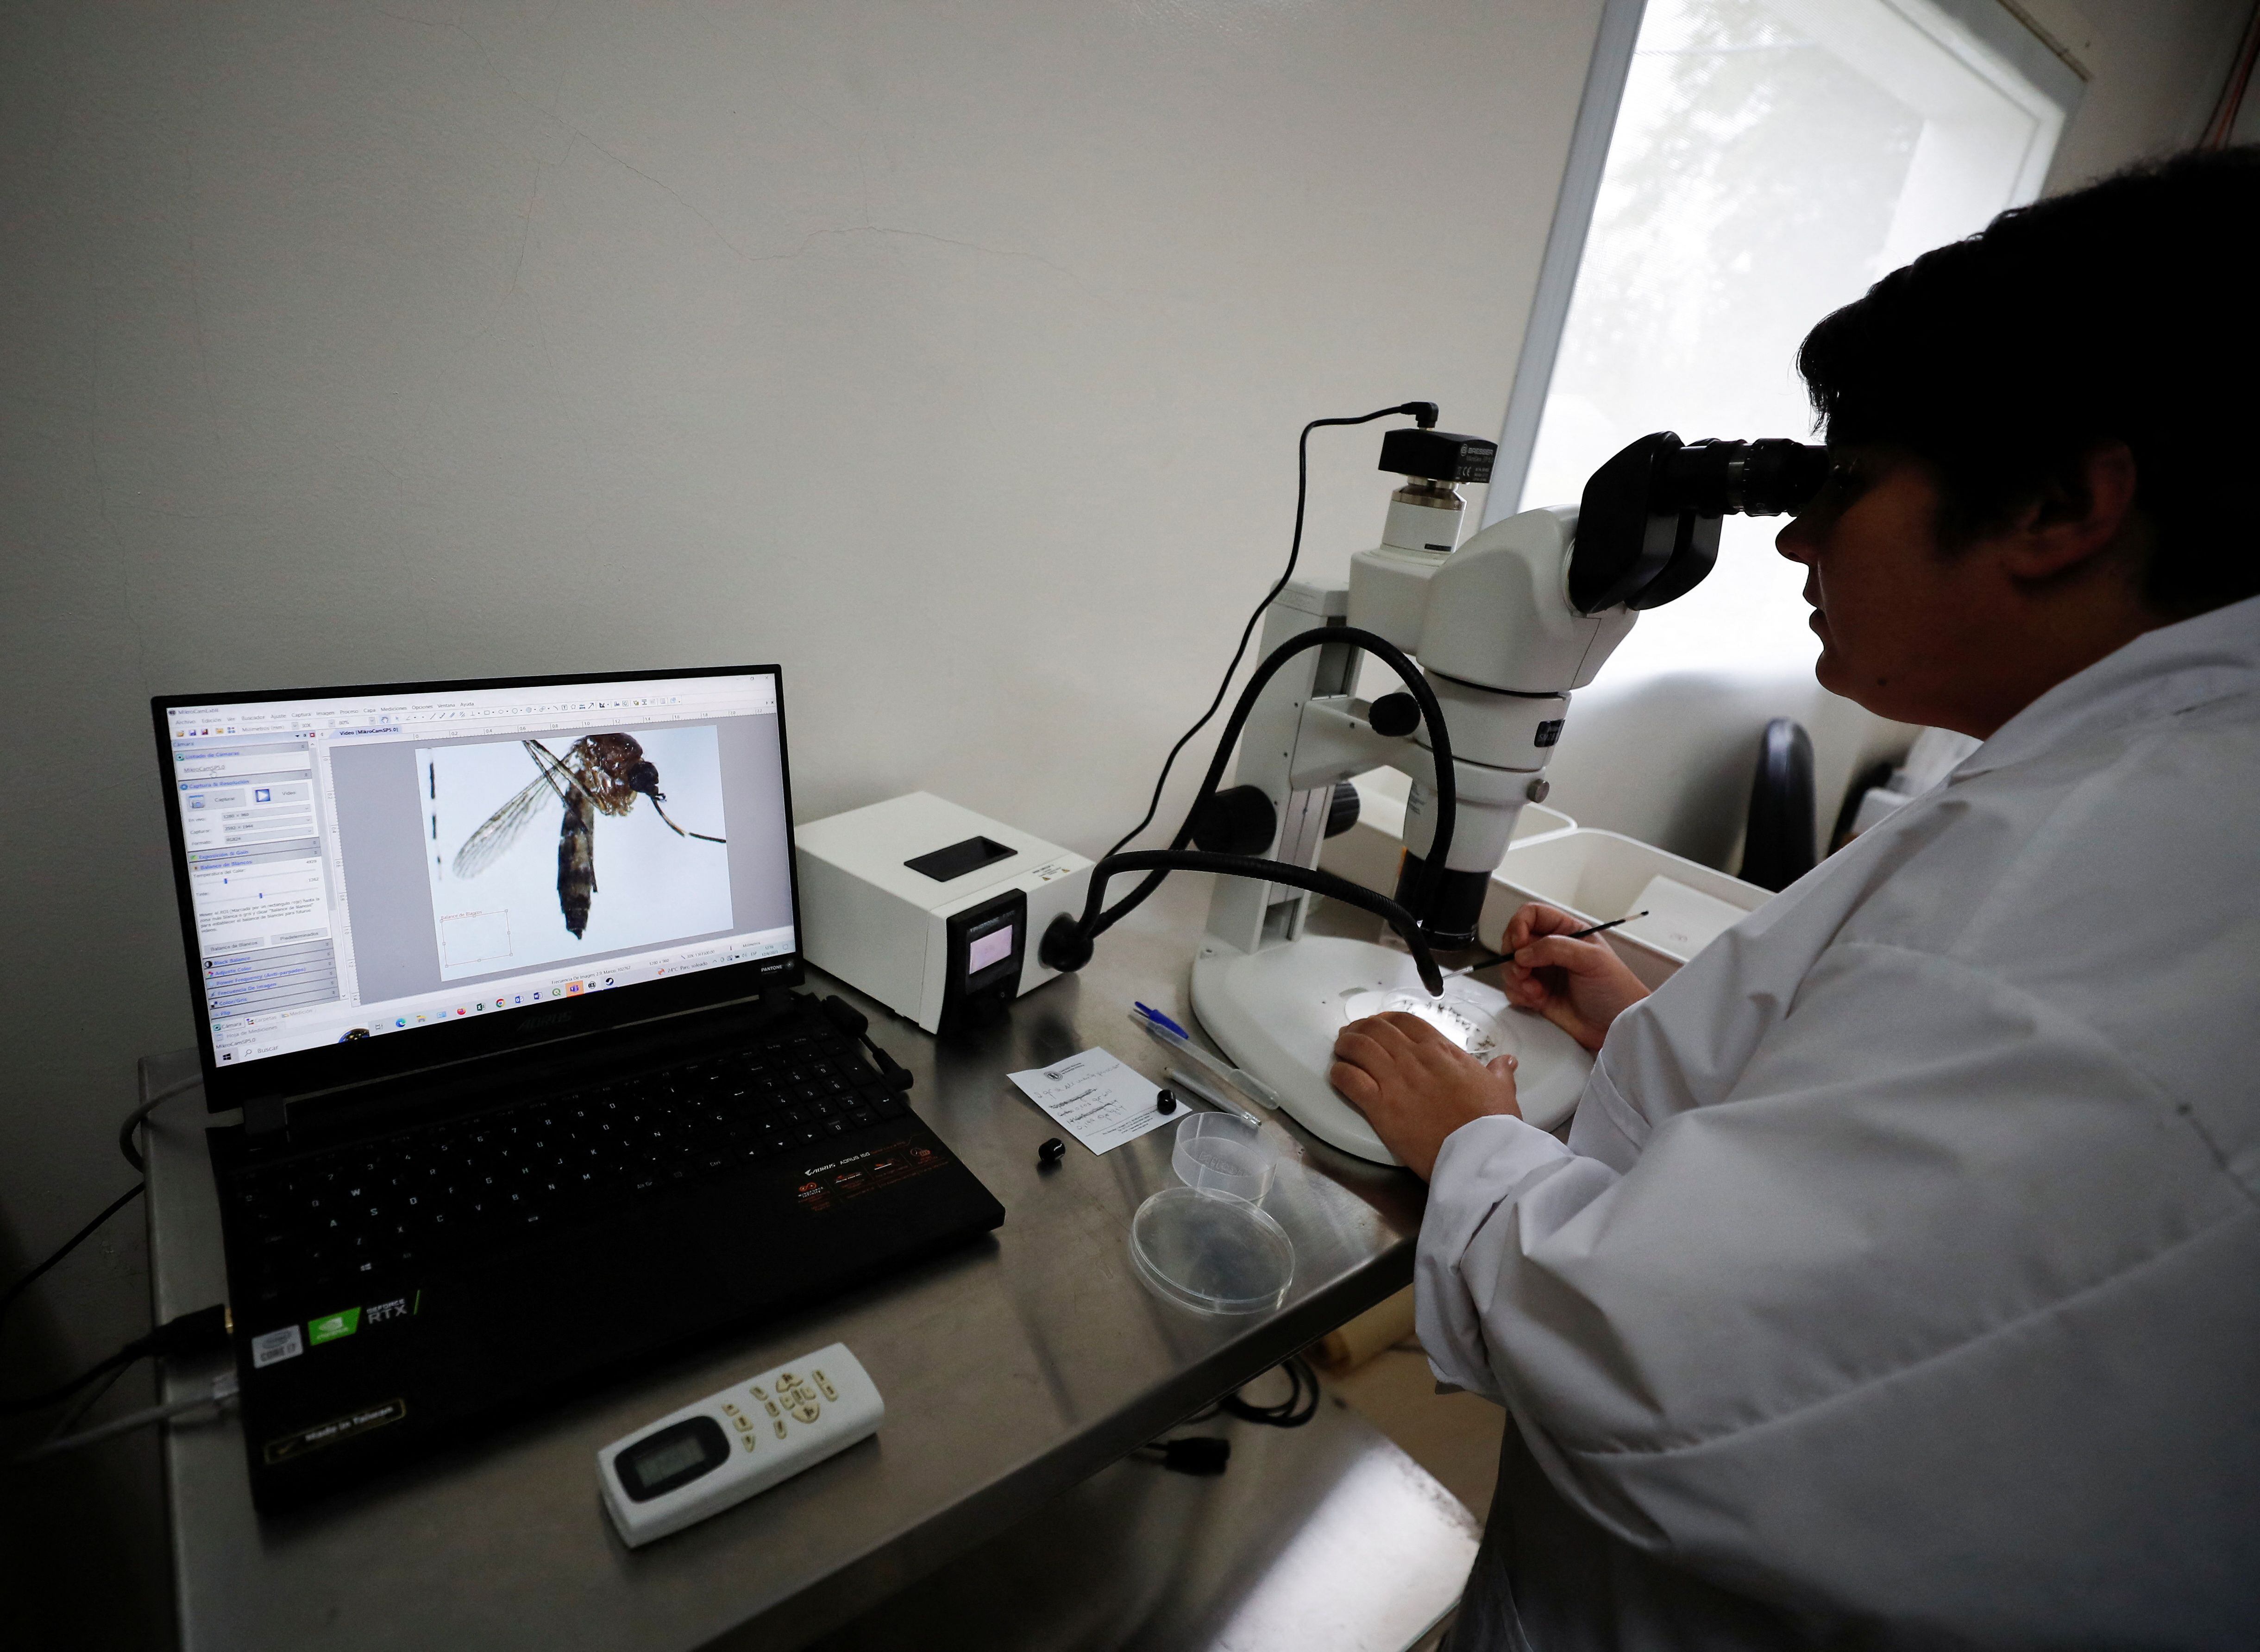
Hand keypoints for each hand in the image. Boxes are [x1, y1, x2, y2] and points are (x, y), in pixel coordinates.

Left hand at [1330, 1012, 1520, 1179]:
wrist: (1480, 1153)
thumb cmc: (1493, 1123)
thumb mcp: (1502, 1091)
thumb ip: (1499, 1073)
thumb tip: (1507, 1062)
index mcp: (1442, 1050)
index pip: (1406, 1021)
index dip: (1387, 1019)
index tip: (1380, 1024)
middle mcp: (1414, 1058)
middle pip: (1377, 1029)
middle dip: (1361, 1028)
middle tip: (1353, 1035)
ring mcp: (1395, 1080)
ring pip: (1359, 1047)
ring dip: (1346, 1045)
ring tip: (1340, 1049)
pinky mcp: (1381, 1106)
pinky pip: (1350, 1080)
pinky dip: (1339, 1073)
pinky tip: (1337, 1074)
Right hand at [1499, 903, 1648, 1051]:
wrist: (1616, 1026)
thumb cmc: (1614, 988)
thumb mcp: (1591, 959)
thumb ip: (1554, 948)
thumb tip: (1521, 953)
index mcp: (1566, 931)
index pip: (1531, 914)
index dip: (1519, 925)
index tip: (1519, 944)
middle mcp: (1551, 949)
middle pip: (1514, 940)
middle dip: (1513, 956)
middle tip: (1524, 972)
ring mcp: (1542, 972)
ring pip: (1510, 966)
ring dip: (1516, 978)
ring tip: (1536, 991)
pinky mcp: (1536, 994)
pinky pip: (1512, 989)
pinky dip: (1518, 994)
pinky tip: (1537, 1001)